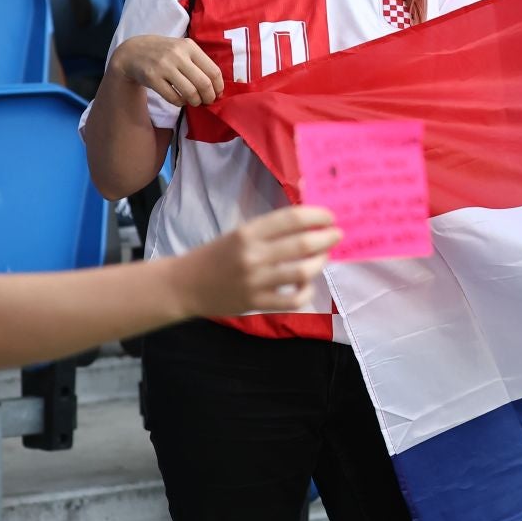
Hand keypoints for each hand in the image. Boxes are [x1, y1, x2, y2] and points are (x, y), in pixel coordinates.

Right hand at [111, 34, 225, 107]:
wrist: (133, 52)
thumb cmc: (164, 52)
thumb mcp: (182, 49)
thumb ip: (199, 62)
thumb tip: (217, 86)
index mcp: (190, 47)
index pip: (213, 71)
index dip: (219, 86)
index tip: (218, 93)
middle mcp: (178, 55)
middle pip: (203, 83)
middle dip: (209, 97)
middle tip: (207, 101)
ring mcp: (164, 67)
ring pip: (190, 92)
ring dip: (195, 101)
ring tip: (194, 101)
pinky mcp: (152, 78)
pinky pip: (173, 97)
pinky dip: (180, 103)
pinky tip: (181, 100)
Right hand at [176, 206, 341, 316]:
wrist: (184, 285)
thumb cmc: (215, 255)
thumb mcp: (240, 233)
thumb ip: (271, 228)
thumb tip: (308, 218)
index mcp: (248, 232)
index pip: (292, 218)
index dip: (318, 216)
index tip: (330, 217)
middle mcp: (253, 255)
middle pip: (303, 244)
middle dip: (327, 238)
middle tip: (337, 235)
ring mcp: (255, 281)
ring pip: (303, 272)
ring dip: (321, 262)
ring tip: (324, 256)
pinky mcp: (256, 303)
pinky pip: (293, 300)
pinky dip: (306, 291)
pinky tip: (307, 284)